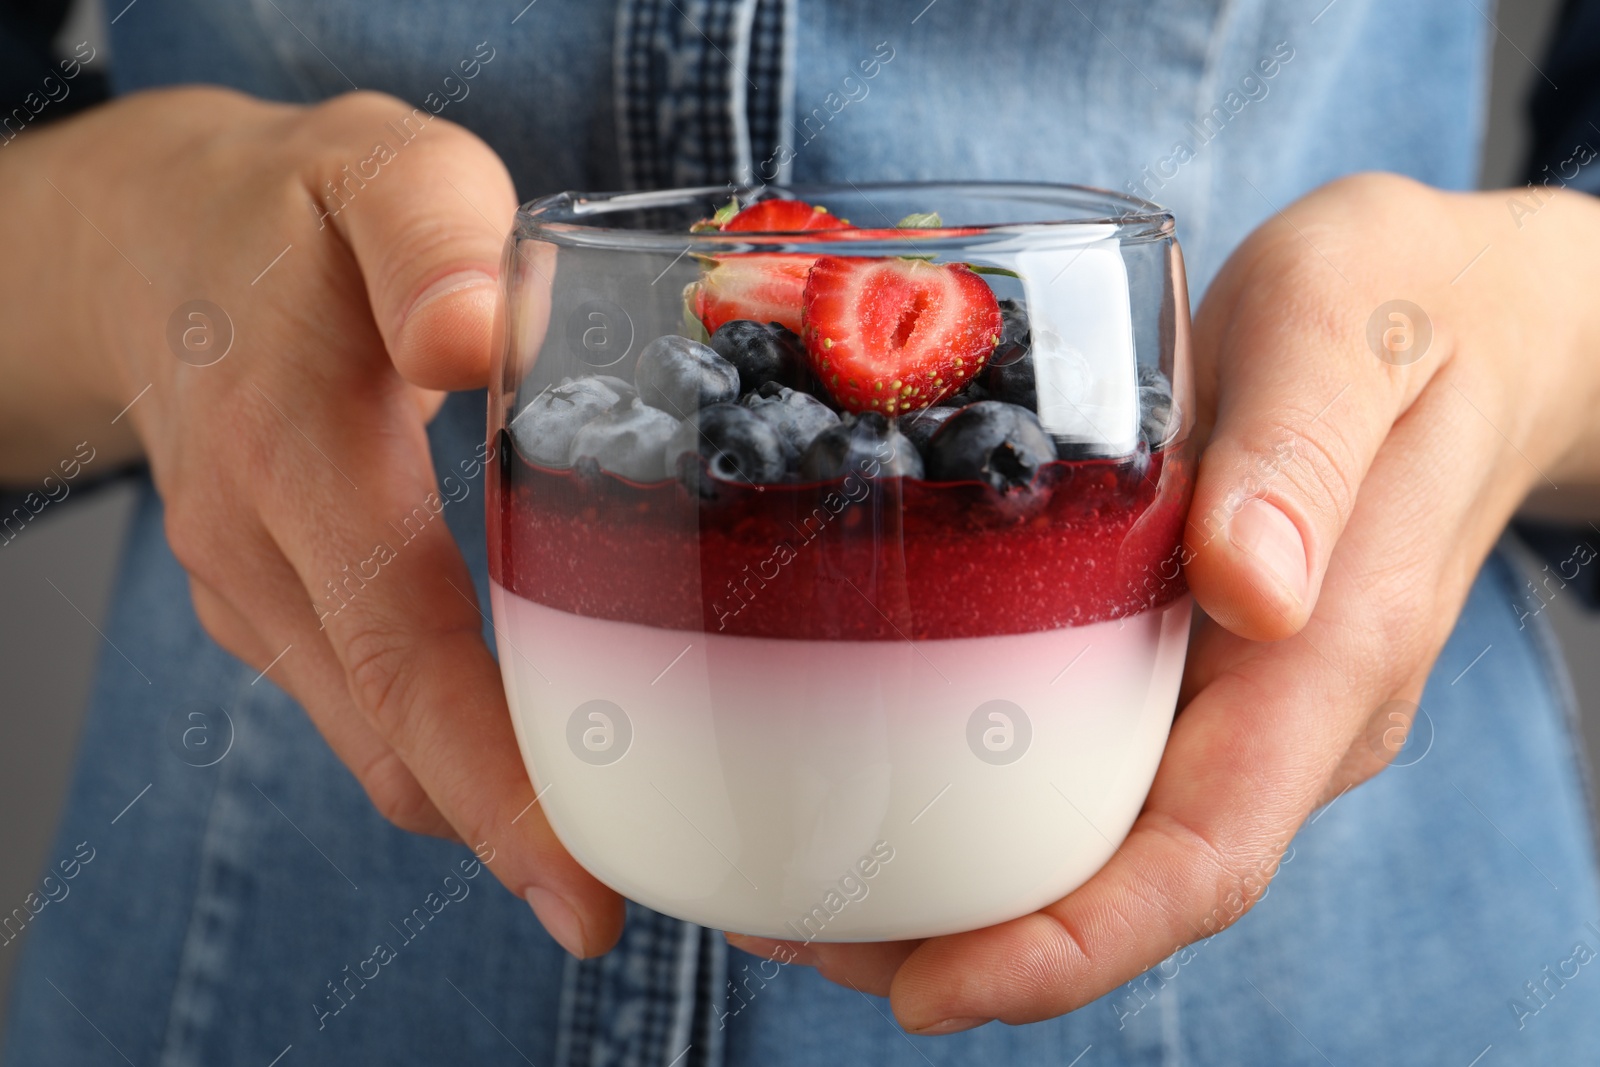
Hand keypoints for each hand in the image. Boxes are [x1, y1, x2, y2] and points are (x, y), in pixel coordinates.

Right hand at [1, 88, 623, 957]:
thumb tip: (477, 338)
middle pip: (395, 737)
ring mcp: (251, 586)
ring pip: (375, 737)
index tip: (584, 892)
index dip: (497, 786)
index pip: (405, 653)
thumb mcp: (379, 169)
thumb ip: (432, 243)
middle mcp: (259, 548)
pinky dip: (445, 746)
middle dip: (515, 835)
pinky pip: (361, 700)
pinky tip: (534, 748)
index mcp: (296, 452)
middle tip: (639, 898)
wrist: (151, 237)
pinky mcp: (265, 598)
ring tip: (611, 843)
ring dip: (483, 802)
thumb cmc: (297, 207)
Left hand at [724, 173, 1599, 1029]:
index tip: (926, 990)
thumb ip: (1303, 450)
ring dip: (962, 882)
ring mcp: (1241, 694)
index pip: (1204, 859)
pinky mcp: (1198, 657)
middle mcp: (1283, 711)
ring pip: (1101, 834)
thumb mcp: (1346, 327)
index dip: (1069, 947)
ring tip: (806, 877)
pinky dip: (987, 792)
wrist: (1477, 323)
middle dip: (967, 936)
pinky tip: (887, 769)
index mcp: (1329, 657)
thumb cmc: (1407, 308)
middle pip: (1123, 878)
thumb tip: (1251, 589)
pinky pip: (1093, 758)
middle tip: (796, 923)